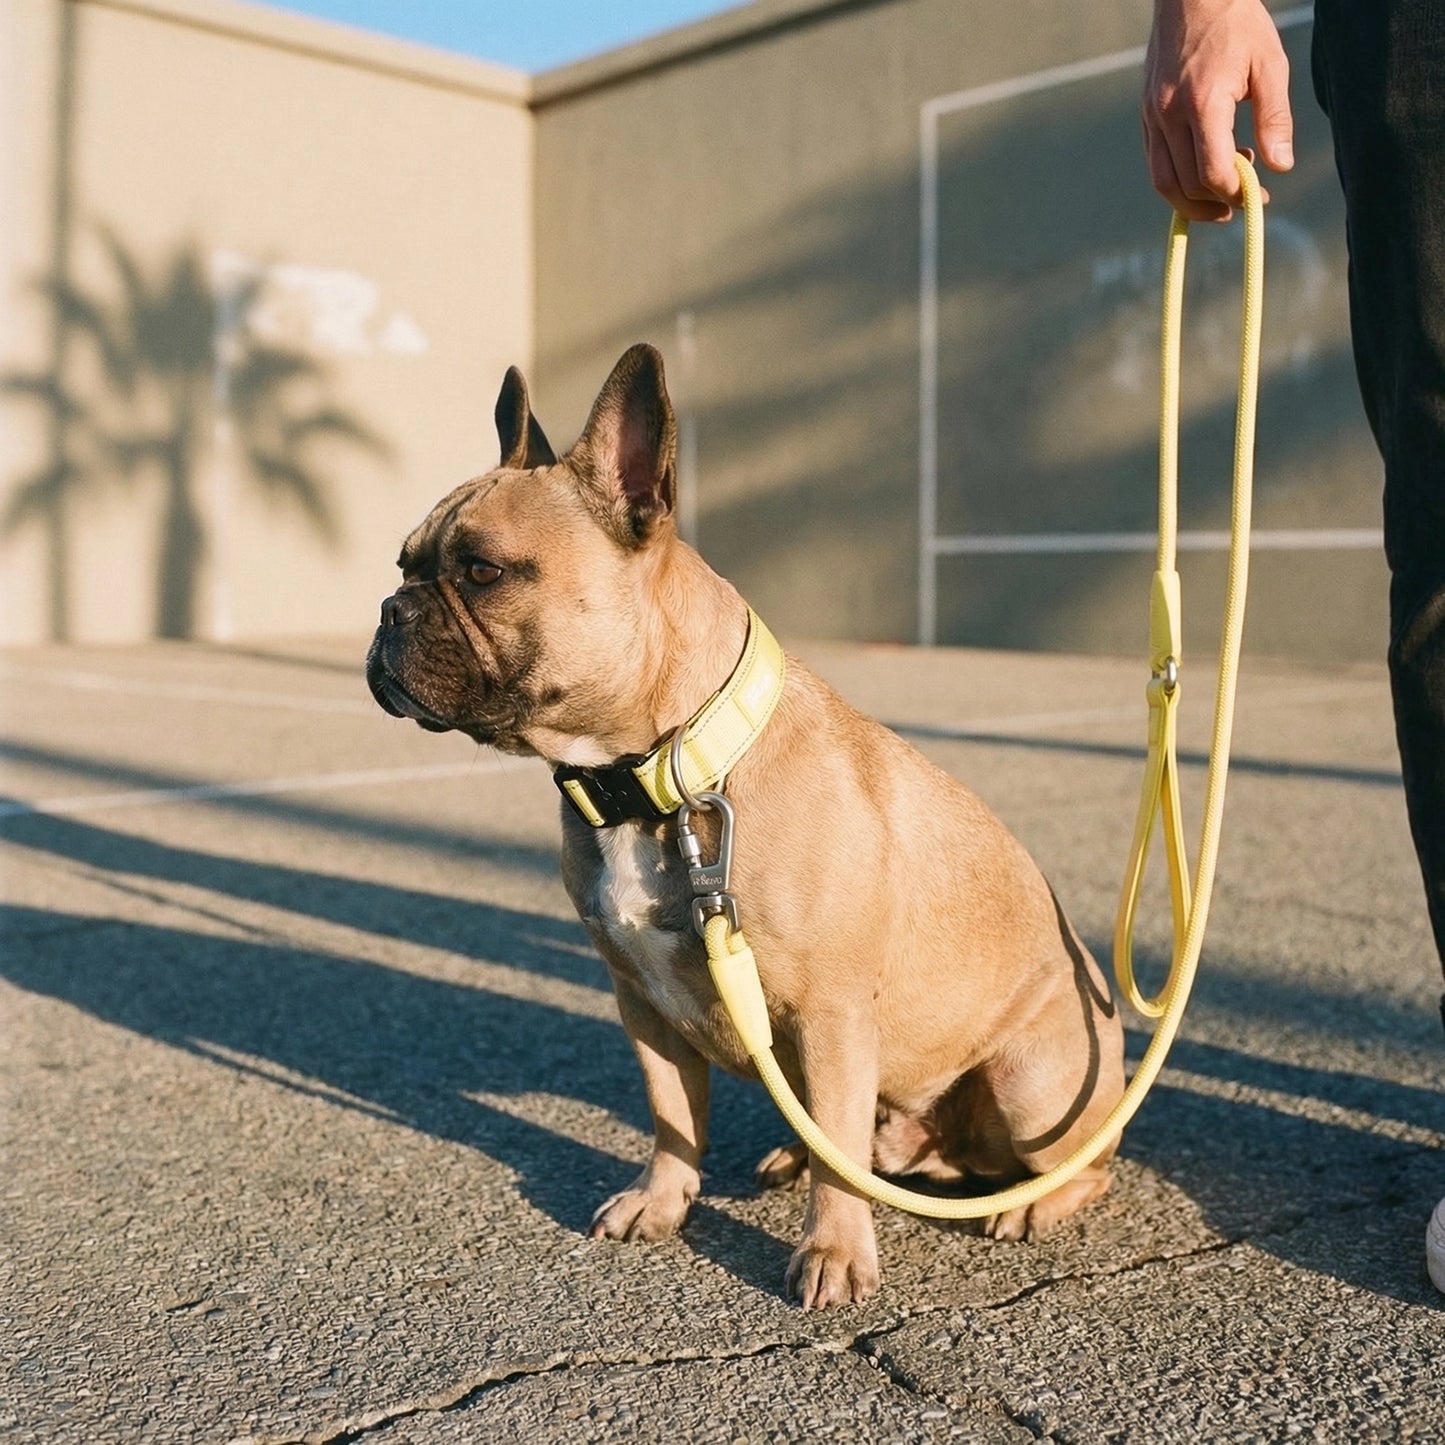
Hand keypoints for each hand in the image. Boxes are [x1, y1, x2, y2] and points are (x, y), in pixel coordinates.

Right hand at [1142, 0, 1294, 219]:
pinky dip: (1178, 179)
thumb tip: (1280, 167)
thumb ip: (1275, 118)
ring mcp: (1152, 116)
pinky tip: (1202, 170)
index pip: (1211, 172)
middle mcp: (1169, 114)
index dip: (1236, 193)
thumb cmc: (1237, 23)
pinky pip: (1156, 162)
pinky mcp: (1146, 114)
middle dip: (1216, 202)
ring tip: (1221, 197)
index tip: (1259, 195)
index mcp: (1202, 102)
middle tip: (1244, 200)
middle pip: (1185, 185)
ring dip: (1191, 201)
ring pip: (1163, 182)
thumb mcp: (1270, 64)